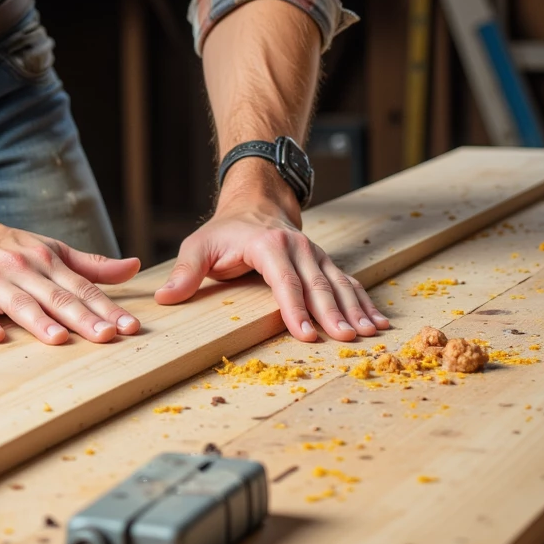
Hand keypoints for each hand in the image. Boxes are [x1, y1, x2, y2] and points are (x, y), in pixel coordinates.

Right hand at [0, 211, 141, 345]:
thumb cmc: (6, 246)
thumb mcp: (50, 249)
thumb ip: (91, 265)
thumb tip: (133, 266)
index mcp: (47, 261)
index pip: (83, 288)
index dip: (107, 308)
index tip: (130, 327)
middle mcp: (24, 270)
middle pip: (58, 297)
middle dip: (84, 318)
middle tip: (107, 337)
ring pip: (21, 304)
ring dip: (40, 322)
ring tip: (59, 340)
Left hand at [155, 189, 389, 343]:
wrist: (255, 202)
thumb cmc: (225, 231)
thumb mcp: (199, 246)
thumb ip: (186, 271)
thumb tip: (166, 297)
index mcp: (268, 245)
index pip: (284, 281)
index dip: (295, 308)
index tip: (305, 335)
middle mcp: (298, 248)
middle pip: (318, 284)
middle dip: (333, 314)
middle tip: (346, 340)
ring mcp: (315, 254)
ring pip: (338, 283)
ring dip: (355, 309)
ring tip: (370, 334)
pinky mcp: (325, 263)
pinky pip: (347, 283)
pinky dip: (363, 302)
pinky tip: (377, 322)